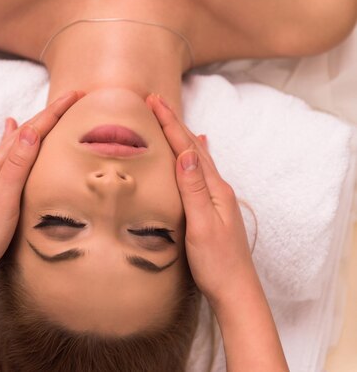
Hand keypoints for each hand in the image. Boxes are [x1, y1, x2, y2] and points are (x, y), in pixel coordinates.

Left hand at [0, 90, 83, 291]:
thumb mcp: (4, 198)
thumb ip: (18, 164)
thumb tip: (29, 128)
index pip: (31, 130)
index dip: (54, 111)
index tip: (75, 95)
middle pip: (26, 130)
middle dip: (50, 113)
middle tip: (73, 97)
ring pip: (20, 140)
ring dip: (38, 123)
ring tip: (52, 109)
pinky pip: (11, 153)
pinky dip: (18, 138)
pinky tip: (11, 128)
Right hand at [146, 93, 257, 307]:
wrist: (236, 292)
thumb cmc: (217, 264)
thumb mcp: (202, 226)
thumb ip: (194, 189)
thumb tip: (187, 152)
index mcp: (214, 188)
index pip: (187, 147)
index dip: (170, 123)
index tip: (154, 101)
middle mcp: (218, 187)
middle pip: (193, 146)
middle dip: (173, 122)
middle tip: (156, 100)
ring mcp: (217, 197)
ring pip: (196, 156)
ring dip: (181, 134)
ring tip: (171, 117)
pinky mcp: (213, 207)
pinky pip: (200, 171)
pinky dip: (194, 154)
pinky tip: (197, 150)